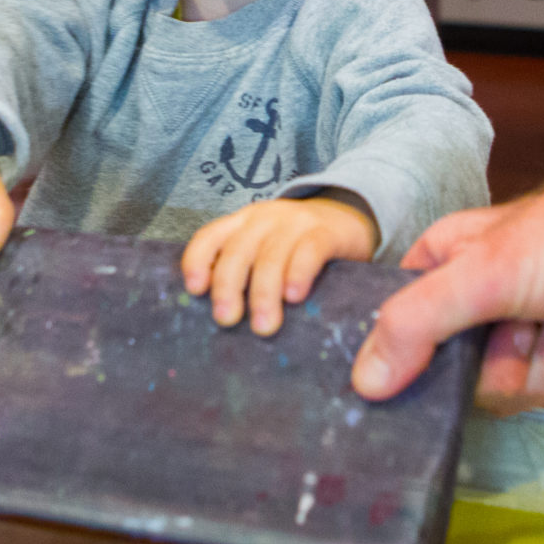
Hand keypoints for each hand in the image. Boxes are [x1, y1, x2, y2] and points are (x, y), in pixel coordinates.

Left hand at [183, 195, 375, 334]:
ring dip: (264, 292)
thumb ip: (244, 272)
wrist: (348, 218)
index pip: (210, 236)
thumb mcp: (264, 250)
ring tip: (263, 325)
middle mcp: (264, 218)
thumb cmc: (296, 247)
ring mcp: (296, 222)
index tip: (195, 290)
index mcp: (242, 223)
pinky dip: (299, 273)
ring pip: (272, 255)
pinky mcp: (327, 232)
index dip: (197, 261)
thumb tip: (220, 320)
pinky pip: (310, 250)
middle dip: (228, 286)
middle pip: (238, 250)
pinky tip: (294, 296)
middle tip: (227, 320)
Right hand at [351, 157, 543, 410]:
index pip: (400, 336)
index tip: (456, 348)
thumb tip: (363, 383)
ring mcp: (525, 333)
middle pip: (461, 383)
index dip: (423, 356)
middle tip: (530, 322)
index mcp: (443, 270)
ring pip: (512, 397)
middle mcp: (479, 305)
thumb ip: (417, 323)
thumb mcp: (485, 273)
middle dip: (505, 363)